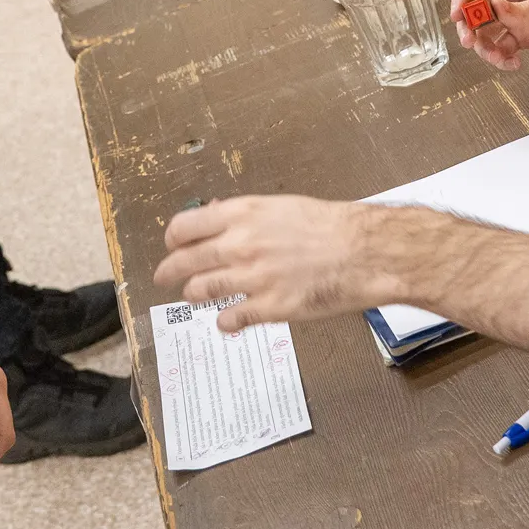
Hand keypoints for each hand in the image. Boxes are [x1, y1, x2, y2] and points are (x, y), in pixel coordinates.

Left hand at [153, 195, 383, 328]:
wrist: (363, 252)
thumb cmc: (329, 225)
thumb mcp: (281, 206)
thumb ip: (246, 216)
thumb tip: (218, 216)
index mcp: (242, 214)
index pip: (184, 227)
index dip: (173, 240)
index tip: (173, 246)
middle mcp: (240, 245)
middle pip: (185, 262)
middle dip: (170, 271)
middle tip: (165, 277)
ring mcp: (253, 278)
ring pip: (202, 290)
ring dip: (194, 294)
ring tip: (194, 295)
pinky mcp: (270, 307)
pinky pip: (231, 318)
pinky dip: (224, 321)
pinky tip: (226, 321)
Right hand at [449, 0, 528, 71]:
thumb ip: (524, 8)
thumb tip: (494, 9)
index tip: (458, 13)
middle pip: (477, 8)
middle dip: (469, 25)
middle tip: (470, 40)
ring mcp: (520, 18)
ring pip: (489, 32)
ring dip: (485, 46)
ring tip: (496, 57)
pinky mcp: (528, 37)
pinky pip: (505, 48)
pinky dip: (502, 58)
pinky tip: (512, 64)